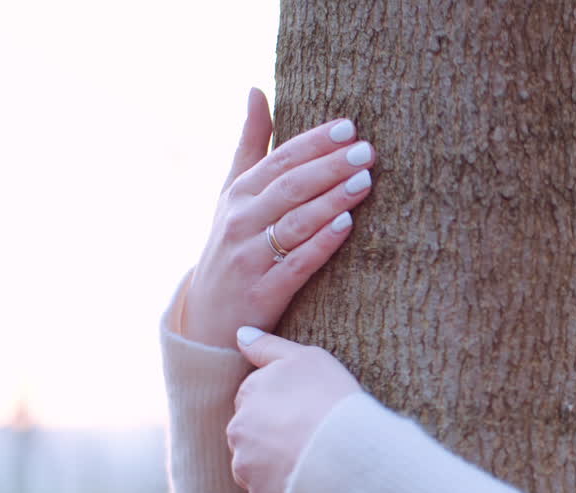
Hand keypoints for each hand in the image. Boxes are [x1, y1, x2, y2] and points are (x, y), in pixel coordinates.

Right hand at [181, 88, 377, 347]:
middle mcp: (240, 221)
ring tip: (365, 180)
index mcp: (238, 194)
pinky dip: (322, 242)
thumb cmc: (231, 247)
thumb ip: (250, 145)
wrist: (208, 320)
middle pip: (290, 187)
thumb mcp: (233, 194)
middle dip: (330, 166)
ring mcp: (250, 257)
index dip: (314, 143)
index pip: (280, 161)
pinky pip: (297, 262)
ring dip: (331, 199)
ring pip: (295, 221)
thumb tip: (256, 89)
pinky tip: (346, 224)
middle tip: (367, 150)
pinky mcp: (263, 291)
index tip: (348, 127)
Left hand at [227, 326, 362, 492]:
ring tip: (305, 465)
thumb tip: (240, 334)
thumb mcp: (306, 357)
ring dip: (269, 469)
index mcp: (248, 394)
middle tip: (305, 437)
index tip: (302, 409)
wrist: (341, 449)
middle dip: (268, 438)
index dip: (279, 404)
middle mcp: (238, 430)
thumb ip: (268, 346)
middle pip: (248, 434)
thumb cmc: (329, 398)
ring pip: (250, 469)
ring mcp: (245, 467)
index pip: (252, 398)